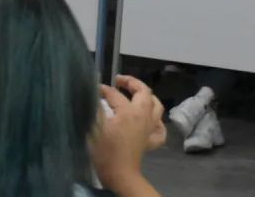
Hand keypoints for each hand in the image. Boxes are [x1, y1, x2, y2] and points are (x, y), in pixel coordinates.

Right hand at [92, 75, 164, 190]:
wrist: (120, 174)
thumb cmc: (105, 151)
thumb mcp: (94, 127)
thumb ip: (95, 107)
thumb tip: (95, 93)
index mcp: (128, 111)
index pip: (115, 94)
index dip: (103, 89)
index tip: (95, 89)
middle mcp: (143, 116)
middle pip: (144, 92)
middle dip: (131, 82)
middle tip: (118, 80)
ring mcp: (149, 128)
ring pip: (156, 105)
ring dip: (147, 96)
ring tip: (136, 94)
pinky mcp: (151, 140)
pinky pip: (160, 128)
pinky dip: (157, 121)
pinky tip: (150, 120)